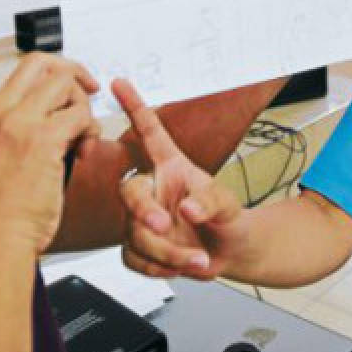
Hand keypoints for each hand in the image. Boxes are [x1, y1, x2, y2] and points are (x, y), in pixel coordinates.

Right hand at [0, 53, 100, 257]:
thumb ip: (13, 137)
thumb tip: (52, 123)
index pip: (21, 75)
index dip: (51, 76)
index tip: (70, 88)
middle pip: (41, 63)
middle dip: (73, 73)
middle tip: (90, 91)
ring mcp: (17, 123)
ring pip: (63, 84)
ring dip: (83, 108)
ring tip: (82, 138)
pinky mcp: (41, 139)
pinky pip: (79, 115)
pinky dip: (89, 129)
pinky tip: (83, 150)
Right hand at [115, 79, 247, 279]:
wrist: (231, 253)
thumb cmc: (228, 218)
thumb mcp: (228, 204)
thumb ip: (210, 202)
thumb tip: (186, 210)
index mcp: (172, 167)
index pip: (150, 132)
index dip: (135, 107)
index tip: (120, 83)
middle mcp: (153, 189)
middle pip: (128, 191)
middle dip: (143, 211)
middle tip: (164, 226)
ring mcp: (142, 220)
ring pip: (134, 234)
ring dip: (166, 252)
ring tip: (198, 260)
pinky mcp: (138, 247)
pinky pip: (133, 258)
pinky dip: (157, 268)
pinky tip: (178, 268)